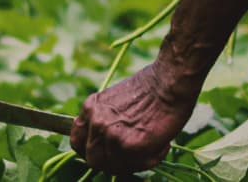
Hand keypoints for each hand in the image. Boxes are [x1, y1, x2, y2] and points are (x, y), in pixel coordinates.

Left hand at [70, 61, 197, 173]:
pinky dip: (151, 159)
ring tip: (152, 145)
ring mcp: (111, 135)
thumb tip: (107, 144)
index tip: (106, 153)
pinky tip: (161, 143)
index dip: (92, 151)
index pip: (77, 142)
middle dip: (112, 161)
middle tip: (133, 155)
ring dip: (134, 161)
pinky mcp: (129, 145)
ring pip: (115, 167)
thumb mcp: (115, 100)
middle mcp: (96, 123)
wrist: (170, 81)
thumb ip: (105, 121)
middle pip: (93, 160)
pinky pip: (136, 165)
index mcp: (90, 108)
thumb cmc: (151, 87)